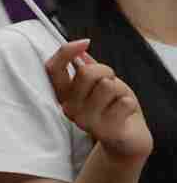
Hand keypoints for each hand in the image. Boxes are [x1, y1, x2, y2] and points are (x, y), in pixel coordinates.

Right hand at [44, 39, 151, 164]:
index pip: (53, 68)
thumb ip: (88, 68)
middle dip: (106, 71)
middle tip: (111, 83)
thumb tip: (80, 51)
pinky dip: (129, 103)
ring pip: (108, 85)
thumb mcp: (100, 84)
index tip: (85, 42)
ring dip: (119, 90)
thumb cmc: (113, 107)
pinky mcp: (105, 131)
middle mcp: (69, 108)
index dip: (66, 51)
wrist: (128, 139)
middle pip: (87, 72)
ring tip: (117, 101)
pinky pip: (124, 102)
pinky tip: (124, 113)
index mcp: (63, 95)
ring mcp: (85, 121)